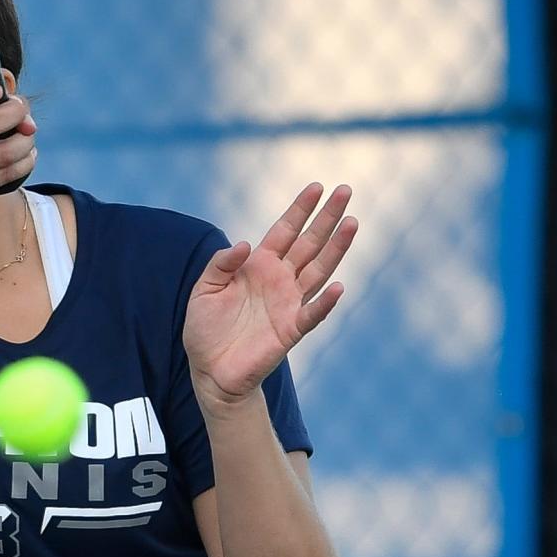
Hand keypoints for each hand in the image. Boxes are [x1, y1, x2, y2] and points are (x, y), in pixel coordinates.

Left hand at [183, 183, 356, 412]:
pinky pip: (312, 314)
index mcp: (259, 265)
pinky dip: (325, 302)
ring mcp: (289, 303)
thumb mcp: (205, 289)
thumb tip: (245, 244)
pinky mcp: (291, 330)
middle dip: (327, 218)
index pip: (285, 230)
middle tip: (346, 191)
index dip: (301, 209)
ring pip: (319, 270)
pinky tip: (339, 287)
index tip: (318, 187)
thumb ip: (221, 264)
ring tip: (352, 223)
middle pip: (310, 243)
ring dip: (336, 248)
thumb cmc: (206, 328)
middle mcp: (280, 280)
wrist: (210, 370)